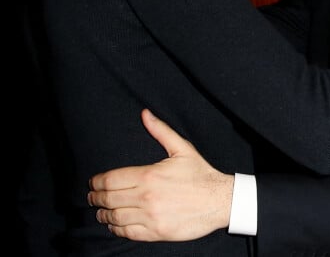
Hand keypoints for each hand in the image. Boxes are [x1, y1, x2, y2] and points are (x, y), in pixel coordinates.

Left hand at [88, 109, 233, 240]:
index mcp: (149, 175)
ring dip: (103, 214)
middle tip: (92, 196)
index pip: (112, 179)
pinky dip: (117, 228)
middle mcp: (147, 197)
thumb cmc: (200, 173)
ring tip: (100, 211)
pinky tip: (114, 224)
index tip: (93, 182)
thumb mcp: (181, 148)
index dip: (97, 181)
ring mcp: (150, 217)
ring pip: (115, 217)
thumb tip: (145, 114)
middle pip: (109, 198)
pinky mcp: (156, 233)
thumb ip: (160, 130)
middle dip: (96, 197)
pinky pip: (128, 232)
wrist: (219, 200)